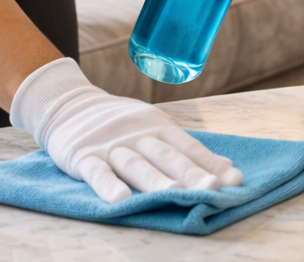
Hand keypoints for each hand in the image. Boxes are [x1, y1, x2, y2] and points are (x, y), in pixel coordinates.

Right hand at [12, 57, 241, 202]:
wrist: (69, 105)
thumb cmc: (123, 124)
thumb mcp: (156, 128)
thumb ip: (187, 150)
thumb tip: (227, 169)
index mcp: (159, 127)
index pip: (189, 148)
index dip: (210, 164)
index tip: (234, 181)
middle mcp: (138, 135)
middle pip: (167, 156)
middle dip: (190, 174)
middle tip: (212, 189)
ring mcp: (111, 145)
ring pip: (135, 165)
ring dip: (155, 180)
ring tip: (174, 195)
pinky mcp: (82, 156)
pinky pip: (96, 172)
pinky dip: (107, 185)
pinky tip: (120, 199)